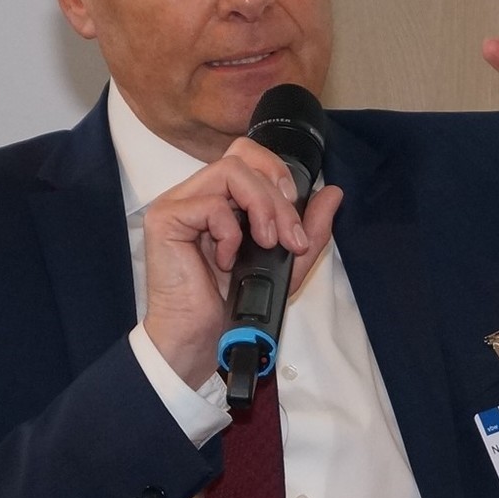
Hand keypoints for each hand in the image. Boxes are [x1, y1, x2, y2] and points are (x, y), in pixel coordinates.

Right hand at [139, 137, 342, 386]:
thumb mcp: (285, 264)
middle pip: (242, 156)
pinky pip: (210, 204)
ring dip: (261, 207)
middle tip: (287, 235)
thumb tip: (333, 193)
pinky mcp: (165, 218)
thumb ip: (310, 228)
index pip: (248, 156)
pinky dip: (230, 233)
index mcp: (220, 198)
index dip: (277, 173)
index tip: (294, 214)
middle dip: (276, 194)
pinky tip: (227, 261)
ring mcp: (178, 203)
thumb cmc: (232, 305)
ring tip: (266, 243)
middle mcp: (196, 193)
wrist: (200, 341)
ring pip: (229, 171)